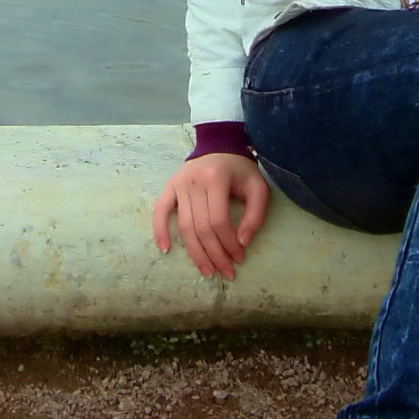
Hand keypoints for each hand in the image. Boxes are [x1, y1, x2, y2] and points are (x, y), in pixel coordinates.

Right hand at [152, 154, 269, 281]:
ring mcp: (178, 184)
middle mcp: (193, 181)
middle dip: (214, 254)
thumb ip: (255, 215)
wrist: (220, 147)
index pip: (219, 221)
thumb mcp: (258, 188)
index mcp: (216, 179)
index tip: (239, 259)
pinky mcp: (169, 187)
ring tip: (207, 270)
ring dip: (195, 252)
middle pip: (201, 228)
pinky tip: (165, 249)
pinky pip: (160, 211)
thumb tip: (242, 243)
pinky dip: (160, 230)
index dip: (229, 244)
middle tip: (226, 272)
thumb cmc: (240, 171)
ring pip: (184, 226)